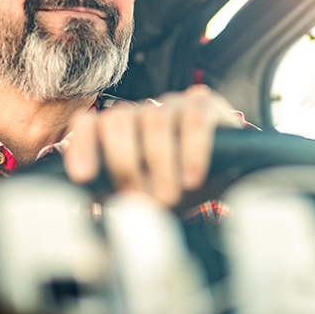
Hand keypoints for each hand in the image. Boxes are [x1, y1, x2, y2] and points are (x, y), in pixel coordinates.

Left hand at [62, 84, 243, 205]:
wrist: (231, 179)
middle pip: (119, 120)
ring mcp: (174, 104)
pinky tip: (192, 178)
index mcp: (121, 130)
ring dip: (159, 164)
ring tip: (168, 197)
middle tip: (140, 197)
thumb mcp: (145, 197)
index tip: (83, 176)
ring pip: (155, 121)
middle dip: (125, 163)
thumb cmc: (180, 188)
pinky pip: (194, 120)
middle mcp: (143, 112)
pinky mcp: (206, 105)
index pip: (90, 124)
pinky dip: (190, 152)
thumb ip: (116, 197)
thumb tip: (87, 209)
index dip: (83, 145)